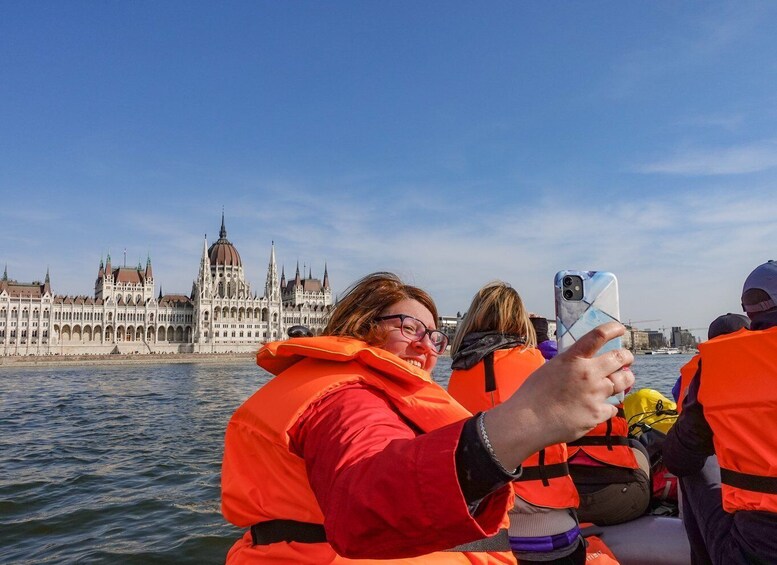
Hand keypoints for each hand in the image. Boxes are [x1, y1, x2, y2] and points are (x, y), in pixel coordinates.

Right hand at [484, 322, 633, 468]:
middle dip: (626, 356)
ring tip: (625, 378)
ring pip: (624, 381)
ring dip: (627, 378)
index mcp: (573, 359)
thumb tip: (583, 363)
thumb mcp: (550, 368)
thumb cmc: (533, 394)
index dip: (613, 329)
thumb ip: (570, 364)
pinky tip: (601, 406)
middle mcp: (588, 373)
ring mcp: (595, 394)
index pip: (598, 336)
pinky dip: (608, 406)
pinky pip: (612, 407)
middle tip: (626, 358)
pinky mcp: (597, 414)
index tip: (620, 329)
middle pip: (619, 358)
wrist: (529, 421)